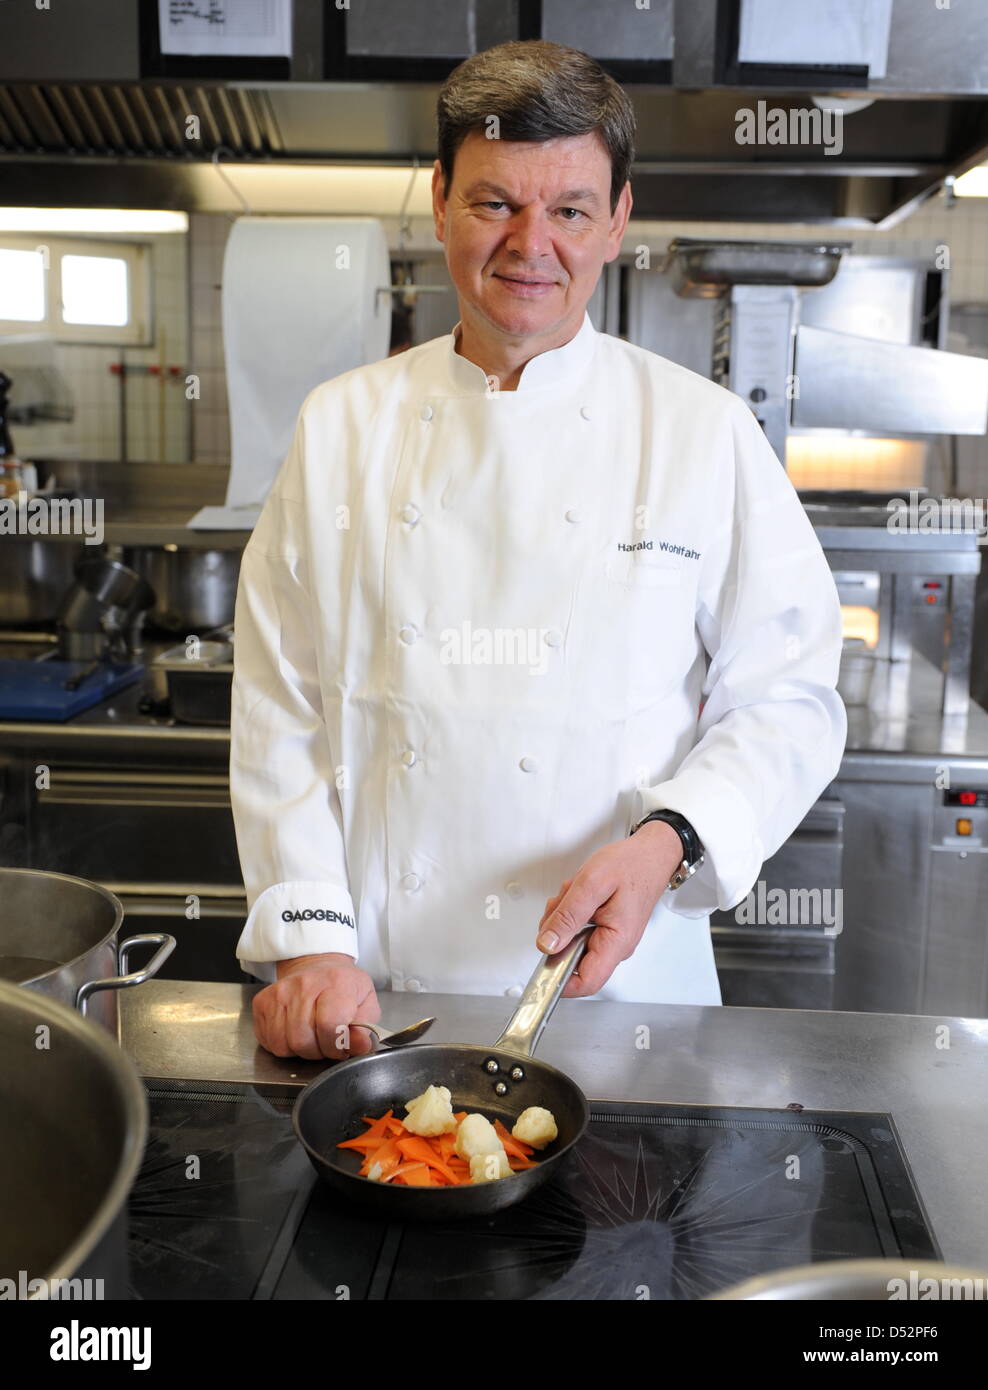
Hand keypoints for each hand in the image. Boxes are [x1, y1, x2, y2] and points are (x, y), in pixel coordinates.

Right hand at [252, 952, 381, 1059]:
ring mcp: (280, 992)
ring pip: (283, 1044)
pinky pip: (269, 1041)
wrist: (317, 966)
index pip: (329, 1026)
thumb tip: (360, 1046)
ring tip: (312, 1036)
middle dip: (318, 1051)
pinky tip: (295, 1032)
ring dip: (300, 1050)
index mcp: (336, 982)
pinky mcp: (262, 1002)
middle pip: (303, 1040)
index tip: (341, 1046)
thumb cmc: (343, 987)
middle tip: (326, 1041)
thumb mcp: (366, 1003)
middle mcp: (304, 984)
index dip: (335, 1046)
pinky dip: (283, 1045)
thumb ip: (366, 1028)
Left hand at [536, 821, 684, 996]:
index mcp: (617, 941)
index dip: (559, 980)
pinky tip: (580, 894)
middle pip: (571, 958)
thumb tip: (546, 944)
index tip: (541, 962)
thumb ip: (567, 916)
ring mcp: (610, 939)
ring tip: (575, 892)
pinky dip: (571, 911)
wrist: (652, 853)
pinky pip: (578, 929)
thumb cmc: (631, 864)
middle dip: (558, 931)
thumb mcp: (591, 884)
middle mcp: (615, 946)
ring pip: (571, 941)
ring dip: (563, 917)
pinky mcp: (605, 929)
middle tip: (563, 903)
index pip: (586, 982)